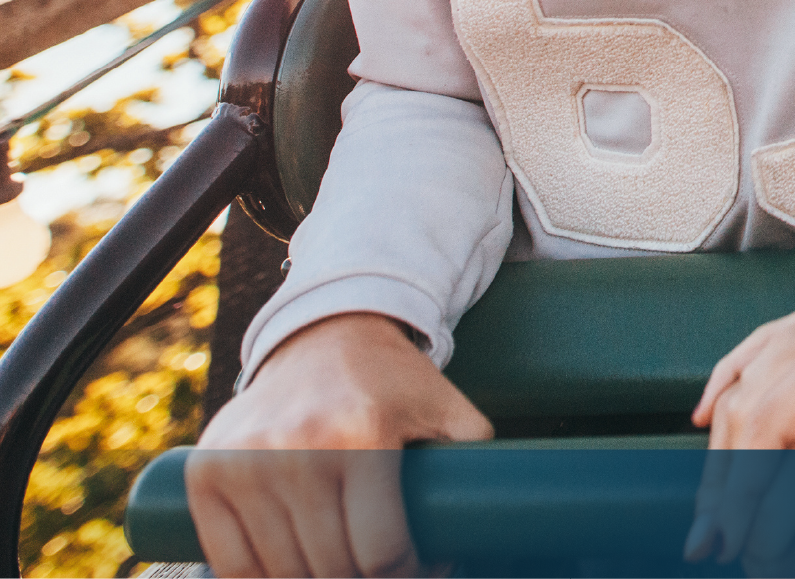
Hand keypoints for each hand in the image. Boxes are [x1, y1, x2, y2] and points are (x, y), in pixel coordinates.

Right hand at [188, 312, 490, 576]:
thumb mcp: (447, 409)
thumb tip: (493, 523)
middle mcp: (299, 448)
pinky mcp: (206, 473)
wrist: (323, 335)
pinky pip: (230, 563)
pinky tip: (293, 570)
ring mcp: (245, 463)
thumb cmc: (394, 382)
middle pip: (331, 567)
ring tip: (345, 566)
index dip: (409, 574)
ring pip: (281, 572)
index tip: (424, 568)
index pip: (381, 550)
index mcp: (364, 433)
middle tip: (385, 568)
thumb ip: (475, 460)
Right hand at [685, 243, 794, 559]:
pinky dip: (730, 378)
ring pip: (748, 374)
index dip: (745, 486)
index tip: (729, 539)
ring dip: (722, 437)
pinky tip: (707, 413)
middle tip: (710, 540)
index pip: (773, 421)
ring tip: (709, 500)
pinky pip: (763, 344)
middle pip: (749, 402)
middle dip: (725, 476)